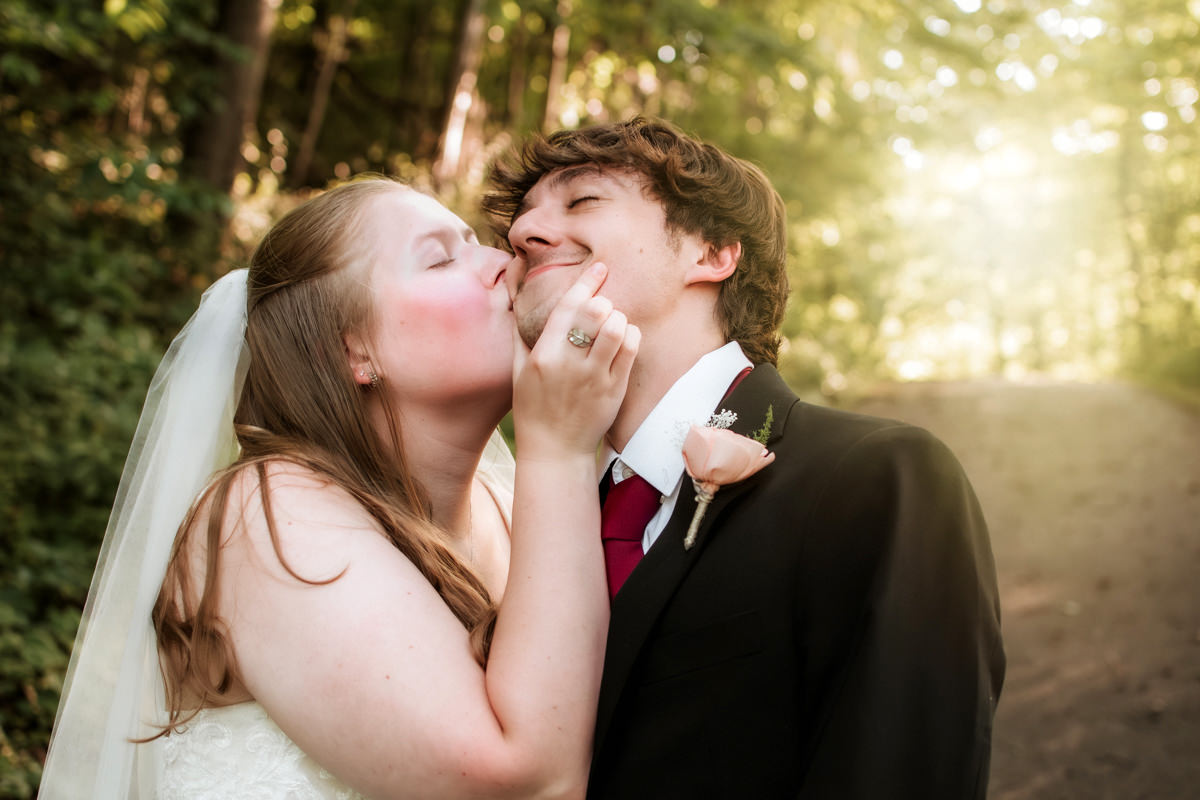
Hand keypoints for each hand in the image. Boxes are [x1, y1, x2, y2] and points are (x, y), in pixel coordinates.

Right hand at [512, 262, 639, 458]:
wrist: (555, 451)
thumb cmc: (533, 409)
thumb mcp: (516, 372)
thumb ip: (519, 336)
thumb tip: (517, 302)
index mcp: (542, 356)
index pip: (568, 306)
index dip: (587, 281)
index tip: (600, 268)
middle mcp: (569, 364)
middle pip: (596, 311)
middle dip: (603, 303)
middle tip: (602, 311)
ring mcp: (594, 377)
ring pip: (618, 327)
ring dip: (618, 318)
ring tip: (612, 326)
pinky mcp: (615, 389)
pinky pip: (632, 349)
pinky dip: (632, 336)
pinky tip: (624, 340)